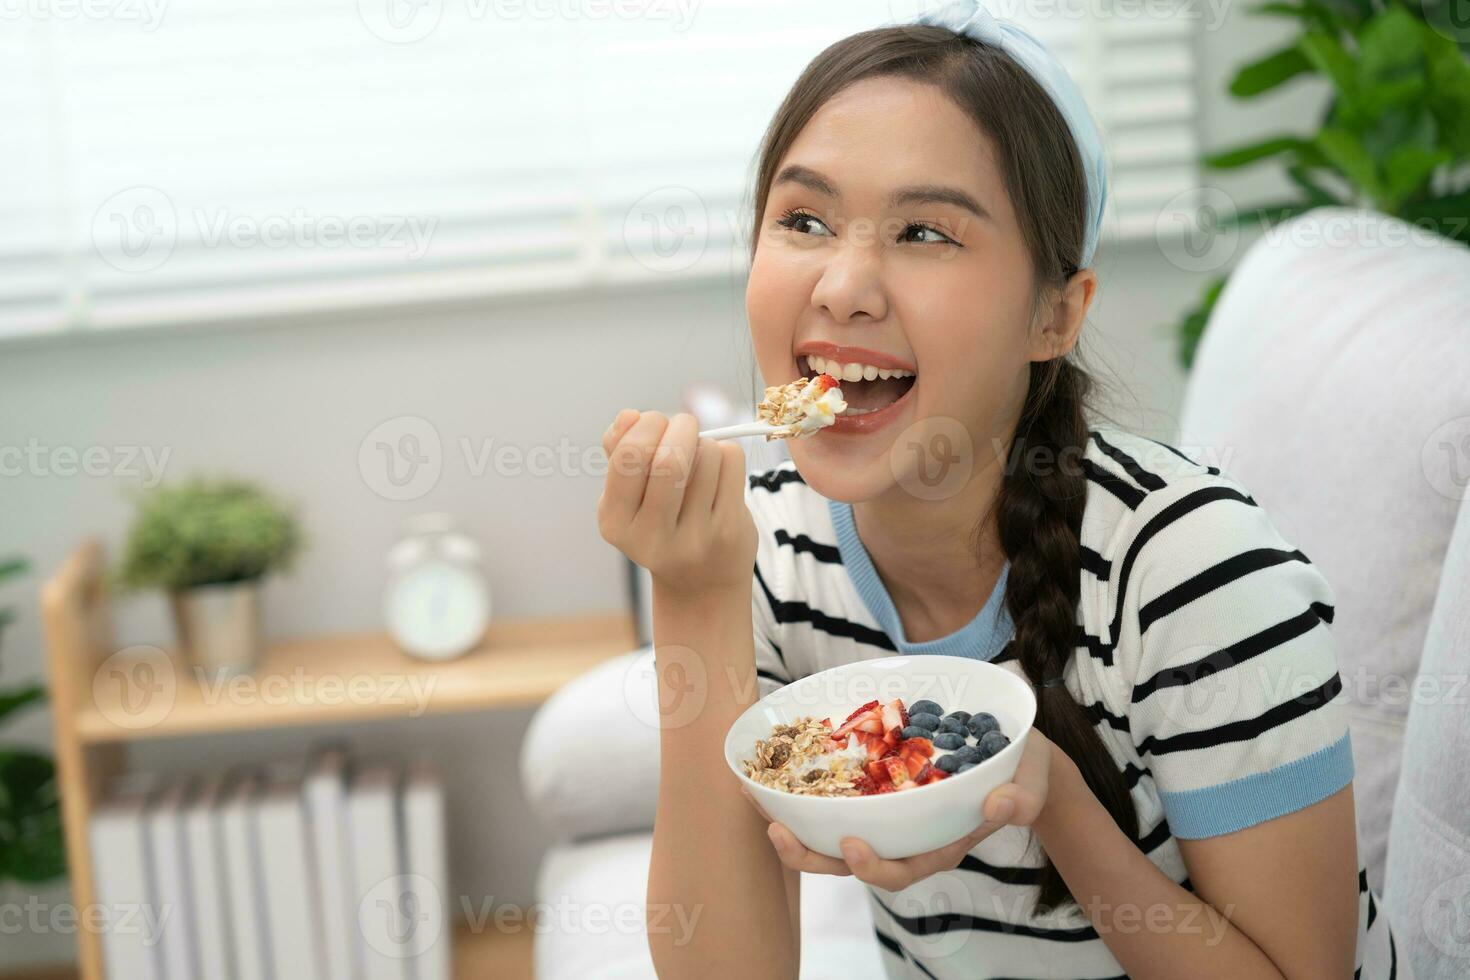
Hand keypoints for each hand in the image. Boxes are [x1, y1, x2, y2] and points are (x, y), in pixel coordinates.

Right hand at [597, 409, 755, 595]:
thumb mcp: (628, 496)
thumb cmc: (660, 523)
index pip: (628, 456)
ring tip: (700, 461)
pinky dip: (726, 453)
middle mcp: (651, 538)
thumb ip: (618, 451)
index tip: (655, 423)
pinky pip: (731, 462)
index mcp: (615, 523)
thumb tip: (629, 415)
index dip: (646, 425)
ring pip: (705, 454)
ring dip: (705, 443)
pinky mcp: (729, 532)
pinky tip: (719, 473)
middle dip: (680, 426)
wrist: (701, 583)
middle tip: (684, 426)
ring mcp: (694, 539)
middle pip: (670, 458)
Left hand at [741, 730, 1054, 891]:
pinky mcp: (875, 783)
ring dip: (793, 820)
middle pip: (850, 861)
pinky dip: (801, 786)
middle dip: (810, 855)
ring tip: (755, 800)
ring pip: (832, 830)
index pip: (901, 870)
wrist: (1015, 753)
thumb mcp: (1030, 783)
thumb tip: (1000, 804)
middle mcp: (905, 835)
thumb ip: (1020, 798)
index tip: (853, 844)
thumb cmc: (1023, 773)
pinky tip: (771, 767)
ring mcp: (887, 810)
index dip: (873, 866)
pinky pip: (833, 794)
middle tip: (776, 833)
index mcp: (938, 845)